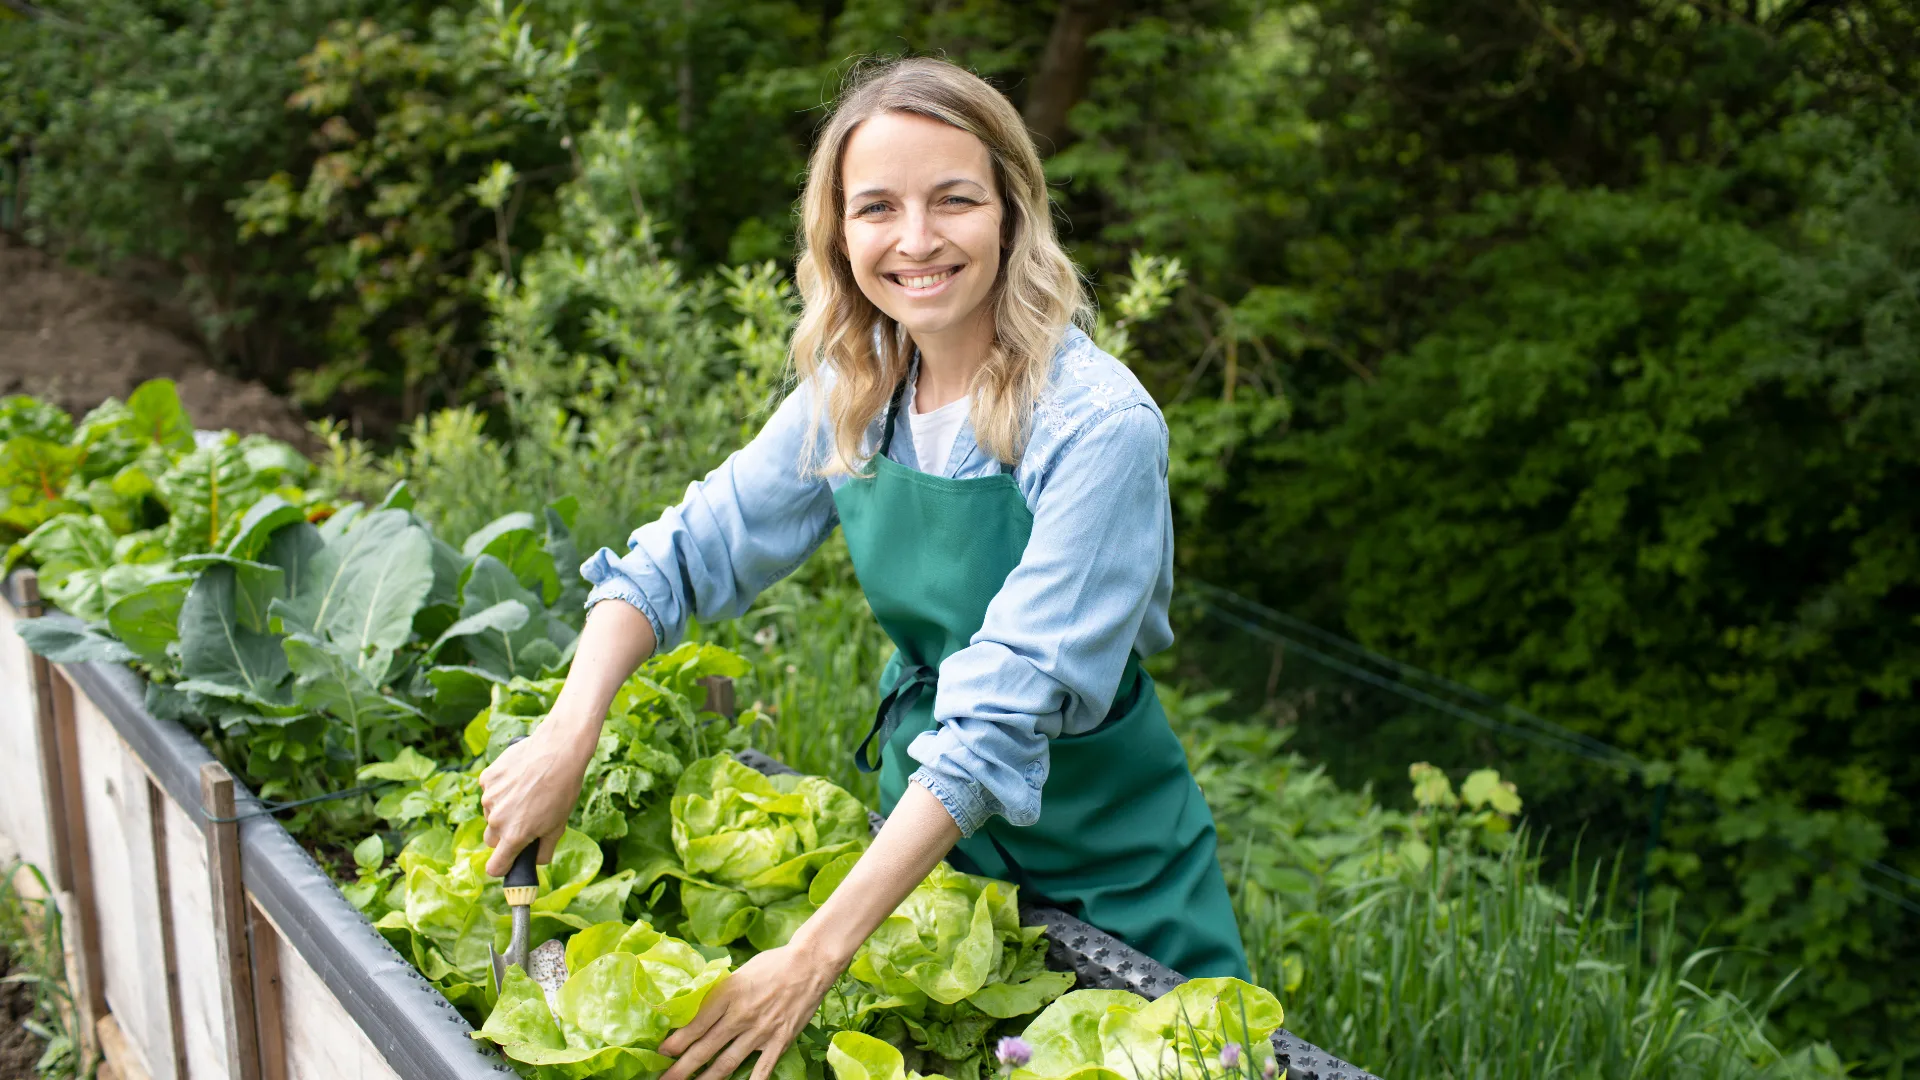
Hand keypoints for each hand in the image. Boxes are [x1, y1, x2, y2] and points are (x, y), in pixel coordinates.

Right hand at [479, 716, 595, 876]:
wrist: (559, 750)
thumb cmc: (563, 789)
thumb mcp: (559, 825)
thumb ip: (544, 850)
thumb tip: (536, 862)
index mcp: (515, 835)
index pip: (494, 867)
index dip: (502, 866)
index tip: (509, 861)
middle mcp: (497, 819)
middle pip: (491, 839)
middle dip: (504, 836)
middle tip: (524, 820)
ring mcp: (489, 797)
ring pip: (490, 813)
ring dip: (502, 810)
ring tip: (526, 793)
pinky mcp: (487, 778)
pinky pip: (489, 792)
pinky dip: (500, 789)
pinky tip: (518, 778)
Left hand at [658, 942, 842, 1079]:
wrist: (810, 963)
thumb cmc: (772, 964)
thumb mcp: (738, 974)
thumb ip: (720, 994)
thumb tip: (695, 1012)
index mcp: (728, 993)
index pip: (696, 1023)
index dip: (676, 1042)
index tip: (661, 1053)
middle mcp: (741, 1014)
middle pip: (705, 1047)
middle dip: (681, 1068)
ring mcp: (760, 1031)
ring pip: (726, 1063)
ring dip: (705, 1079)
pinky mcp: (779, 1041)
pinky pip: (761, 1070)